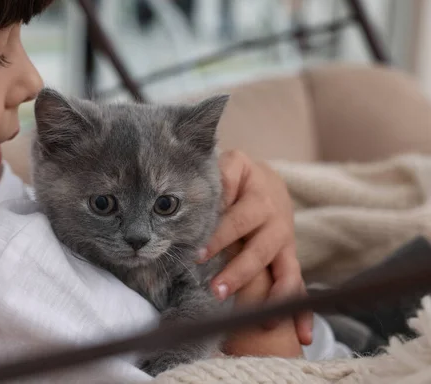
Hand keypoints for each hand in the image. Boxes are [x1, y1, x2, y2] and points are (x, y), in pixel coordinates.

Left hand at [198, 150, 312, 344]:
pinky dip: (303, 311)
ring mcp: (286, 243)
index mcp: (259, 198)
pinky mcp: (289, 259)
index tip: (197, 255)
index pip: (236, 220)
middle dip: (239, 273)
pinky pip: (297, 286)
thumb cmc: (240, 177)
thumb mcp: (233, 165)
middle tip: (216, 291)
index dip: (218, 236)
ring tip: (261, 321)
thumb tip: (209, 198)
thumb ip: (222, 176)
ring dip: (272, 297)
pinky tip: (302, 335)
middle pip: (259, 251)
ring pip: (283, 272)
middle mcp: (276, 222)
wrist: (270, 182)